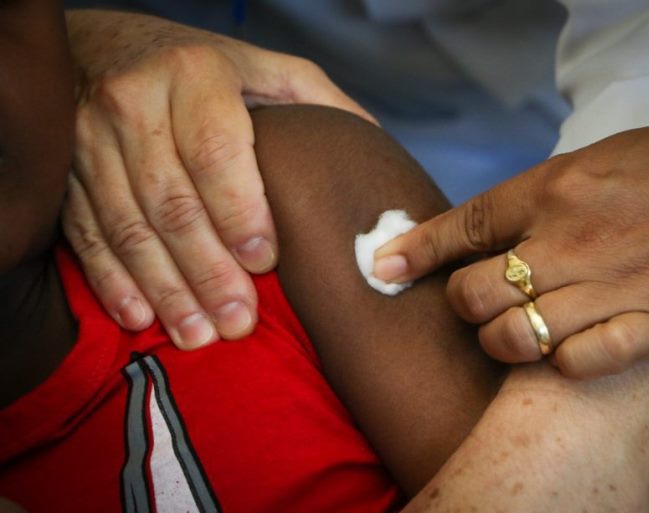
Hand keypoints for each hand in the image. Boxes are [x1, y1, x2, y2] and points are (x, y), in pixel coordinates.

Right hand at [62, 10, 374, 347]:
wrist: (111, 51)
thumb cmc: (205, 69)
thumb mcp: (267, 69)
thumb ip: (318, 105)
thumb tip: (372, 155)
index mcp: (194, 74)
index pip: (217, 151)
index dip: (240, 212)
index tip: (264, 263)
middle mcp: (134, 103)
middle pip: (173, 201)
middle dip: (207, 270)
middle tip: (238, 321)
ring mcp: (92, 140)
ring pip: (130, 227)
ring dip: (165, 288)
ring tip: (198, 334)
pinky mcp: (68, 173)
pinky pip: (87, 234)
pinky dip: (113, 281)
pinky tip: (141, 317)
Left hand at [374, 115, 648, 376]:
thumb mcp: (603, 158)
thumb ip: (544, 194)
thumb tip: (492, 227)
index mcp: (560, 186)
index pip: (467, 223)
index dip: (417, 249)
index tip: (384, 266)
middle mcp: (577, 238)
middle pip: (477, 291)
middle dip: (462, 303)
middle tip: (473, 301)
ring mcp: (616, 286)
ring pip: (517, 335)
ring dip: (501, 339)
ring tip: (512, 331)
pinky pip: (578, 363)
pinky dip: (560, 362)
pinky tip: (566, 349)